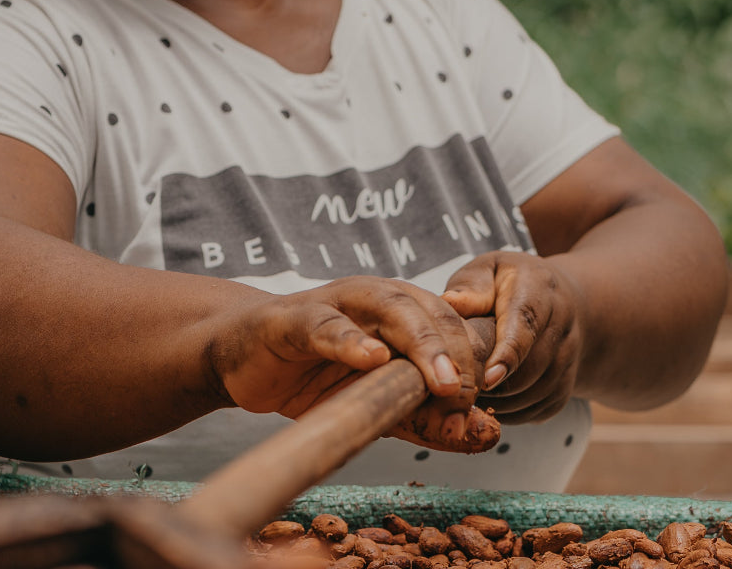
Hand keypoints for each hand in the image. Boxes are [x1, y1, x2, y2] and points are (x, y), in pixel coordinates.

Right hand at [208, 277, 482, 444]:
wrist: (242, 359)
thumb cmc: (312, 377)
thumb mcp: (376, 404)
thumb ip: (428, 419)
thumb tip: (488, 433)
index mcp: (398, 312)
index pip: (452, 326)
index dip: (475, 361)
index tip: (485, 406)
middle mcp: (372, 298)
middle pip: (428, 311)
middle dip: (457, 352)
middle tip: (469, 396)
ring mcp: (333, 303)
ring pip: (388, 308)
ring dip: (421, 341)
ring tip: (443, 379)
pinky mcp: (293, 319)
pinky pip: (326, 325)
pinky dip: (351, 340)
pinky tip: (372, 358)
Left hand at [442, 252, 584, 422]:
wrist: (557, 301)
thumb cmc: (508, 283)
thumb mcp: (488, 269)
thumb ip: (471, 287)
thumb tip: (449, 302)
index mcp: (538, 291)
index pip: (526, 326)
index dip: (508, 355)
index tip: (487, 378)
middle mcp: (561, 325)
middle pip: (531, 367)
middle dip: (494, 385)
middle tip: (456, 387)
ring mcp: (568, 359)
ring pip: (535, 394)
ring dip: (498, 402)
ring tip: (464, 394)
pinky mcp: (565, 388)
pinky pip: (536, 411)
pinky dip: (508, 413)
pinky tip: (484, 403)